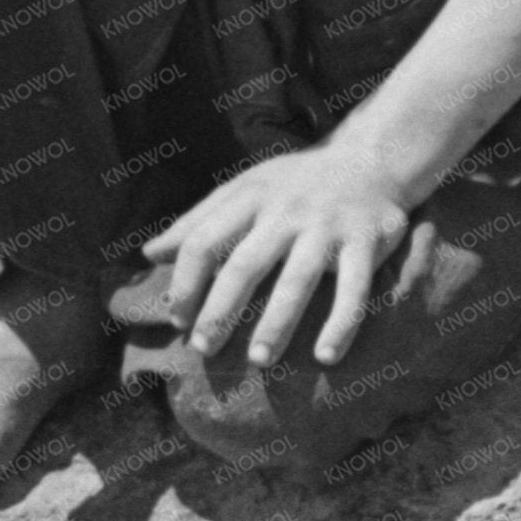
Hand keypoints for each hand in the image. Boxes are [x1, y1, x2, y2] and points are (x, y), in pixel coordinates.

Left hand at [141, 144, 433, 371]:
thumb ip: (199, 221)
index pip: (204, 240)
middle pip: (245, 263)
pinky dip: (341, 324)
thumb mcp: (245, 189)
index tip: (178, 320)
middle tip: (204, 349)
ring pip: (298, 278)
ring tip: (259, 360)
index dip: (186, 283)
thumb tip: (149, 254)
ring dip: (277, 322)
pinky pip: (355, 289)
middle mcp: (287, 209)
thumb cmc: (295, 185)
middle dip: (221, 309)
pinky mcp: (368, 240)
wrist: (371, 160)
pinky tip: (326, 356)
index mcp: (250, 197)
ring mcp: (328, 225)